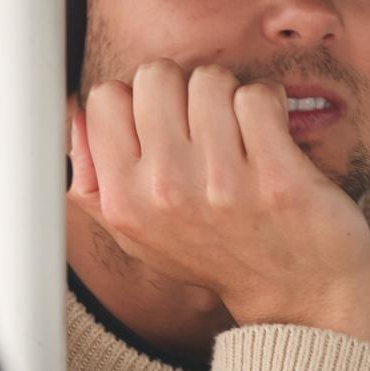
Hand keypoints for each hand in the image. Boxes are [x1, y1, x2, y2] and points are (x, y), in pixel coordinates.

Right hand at [70, 61, 369, 345]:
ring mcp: (221, 185)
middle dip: (183, 88)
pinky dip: (271, 104)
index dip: (137, 100)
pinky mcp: (277, 177)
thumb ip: (93, 179)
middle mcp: (165, 192)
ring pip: (210, 79)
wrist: (296, 296)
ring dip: (230, 96)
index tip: (164, 125)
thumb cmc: (216, 252)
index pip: (104, 97)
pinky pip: (258, 96)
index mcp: (123, 202)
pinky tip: (272, 134)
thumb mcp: (136, 233)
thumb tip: (74, 113)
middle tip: (205, 124)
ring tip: (240, 133)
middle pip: (156, 74)